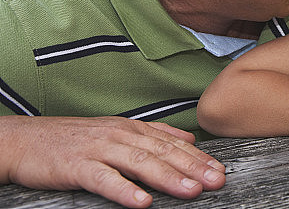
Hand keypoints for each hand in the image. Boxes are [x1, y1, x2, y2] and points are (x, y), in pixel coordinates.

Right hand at [1, 116, 225, 207]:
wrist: (26, 140)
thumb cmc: (73, 139)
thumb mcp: (118, 130)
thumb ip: (154, 134)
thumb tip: (189, 138)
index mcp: (132, 128)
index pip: (172, 143)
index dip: (199, 157)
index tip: (221, 170)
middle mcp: (120, 136)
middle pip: (163, 152)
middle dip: (193, 167)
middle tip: (217, 181)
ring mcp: (99, 149)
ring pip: (140, 163)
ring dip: (168, 178)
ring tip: (191, 191)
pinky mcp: (77, 166)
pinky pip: (104, 179)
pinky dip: (124, 190)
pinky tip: (142, 202)